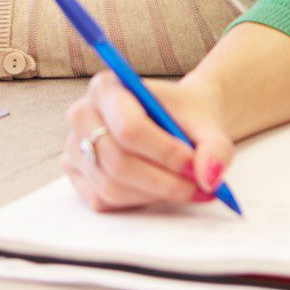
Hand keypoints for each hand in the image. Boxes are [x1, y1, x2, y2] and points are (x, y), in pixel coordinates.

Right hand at [63, 72, 235, 211]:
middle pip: (118, 161)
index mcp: (107, 87)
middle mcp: (83, 115)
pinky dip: (140, 201)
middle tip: (198, 186)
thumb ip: (214, 147)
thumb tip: (209, 177)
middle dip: (163, 180)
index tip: (193, 163)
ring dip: (155, 194)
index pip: (129, 127)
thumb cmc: (186, 115)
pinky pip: (106, 200)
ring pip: (112, 186)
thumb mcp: (207, 122)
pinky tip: (163, 190)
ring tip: (188, 188)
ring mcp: (74, 147)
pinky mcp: (78, 176)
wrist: (177, 119)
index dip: (164, 152)